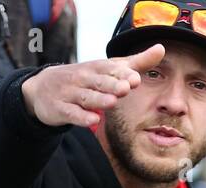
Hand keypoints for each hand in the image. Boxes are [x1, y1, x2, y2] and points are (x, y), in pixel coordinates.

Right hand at [21, 44, 163, 127]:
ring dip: (98, 99)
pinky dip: (81, 116)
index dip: (122, 73)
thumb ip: (136, 62)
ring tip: (112, 102)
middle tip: (126, 87)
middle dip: (112, 84)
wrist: (43, 88)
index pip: (109, 68)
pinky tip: (93, 120)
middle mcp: (82, 79)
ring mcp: (70, 94)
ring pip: (85, 97)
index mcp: (96, 68)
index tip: (135, 78)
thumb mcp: (109, 68)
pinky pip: (71, 113)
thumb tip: (161, 49)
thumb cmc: (84, 78)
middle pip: (98, 81)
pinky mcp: (60, 109)